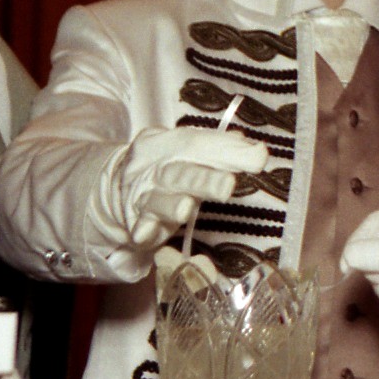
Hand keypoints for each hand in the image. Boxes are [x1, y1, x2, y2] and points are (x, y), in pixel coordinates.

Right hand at [96, 127, 268, 251]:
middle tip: (228, 185)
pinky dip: (142, 231)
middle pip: (180, 173)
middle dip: (203, 180)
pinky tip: (145, 235)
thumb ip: (224, 151)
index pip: (198, 143)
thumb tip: (257, 150)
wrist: (119, 185)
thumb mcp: (192, 152)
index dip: (227, 150)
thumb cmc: (169, 167)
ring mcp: (143, 197)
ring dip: (172, 205)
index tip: (258, 157)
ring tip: (185, 209)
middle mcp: (154, 169)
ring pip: (158, 201)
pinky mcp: (136, 223)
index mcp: (167, 144)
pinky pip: (139, 227)